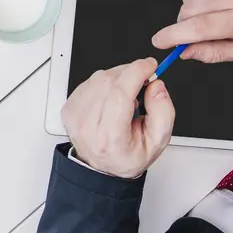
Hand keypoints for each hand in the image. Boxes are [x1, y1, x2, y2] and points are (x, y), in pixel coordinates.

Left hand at [62, 59, 174, 178]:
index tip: (150, 65)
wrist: (101, 166)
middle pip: (109, 82)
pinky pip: (90, 81)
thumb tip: (156, 85)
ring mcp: (75, 115)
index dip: (136, 72)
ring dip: (118, 78)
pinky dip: (105, 83)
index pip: (120, 95)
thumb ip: (163, 113)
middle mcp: (88, 126)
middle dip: (130, 73)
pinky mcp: (69, 106)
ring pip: (99, 78)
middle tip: (142, 83)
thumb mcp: (156, 142)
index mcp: (110, 137)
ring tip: (126, 96)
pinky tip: (111, 97)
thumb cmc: (126, 155)